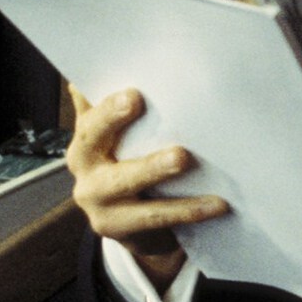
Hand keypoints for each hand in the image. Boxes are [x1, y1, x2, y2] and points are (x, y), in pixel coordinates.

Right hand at [66, 86, 229, 288]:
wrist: (137, 230)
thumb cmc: (133, 168)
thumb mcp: (124, 140)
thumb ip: (119, 108)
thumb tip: (110, 71)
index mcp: (86, 140)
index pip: (89, 116)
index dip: (104, 104)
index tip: (132, 91)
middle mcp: (83, 168)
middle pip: (92, 141)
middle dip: (114, 122)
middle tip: (137, 102)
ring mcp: (96, 201)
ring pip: (125, 182)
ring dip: (154, 168)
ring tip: (183, 157)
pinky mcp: (115, 228)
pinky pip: (154, 216)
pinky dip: (188, 209)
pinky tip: (218, 203)